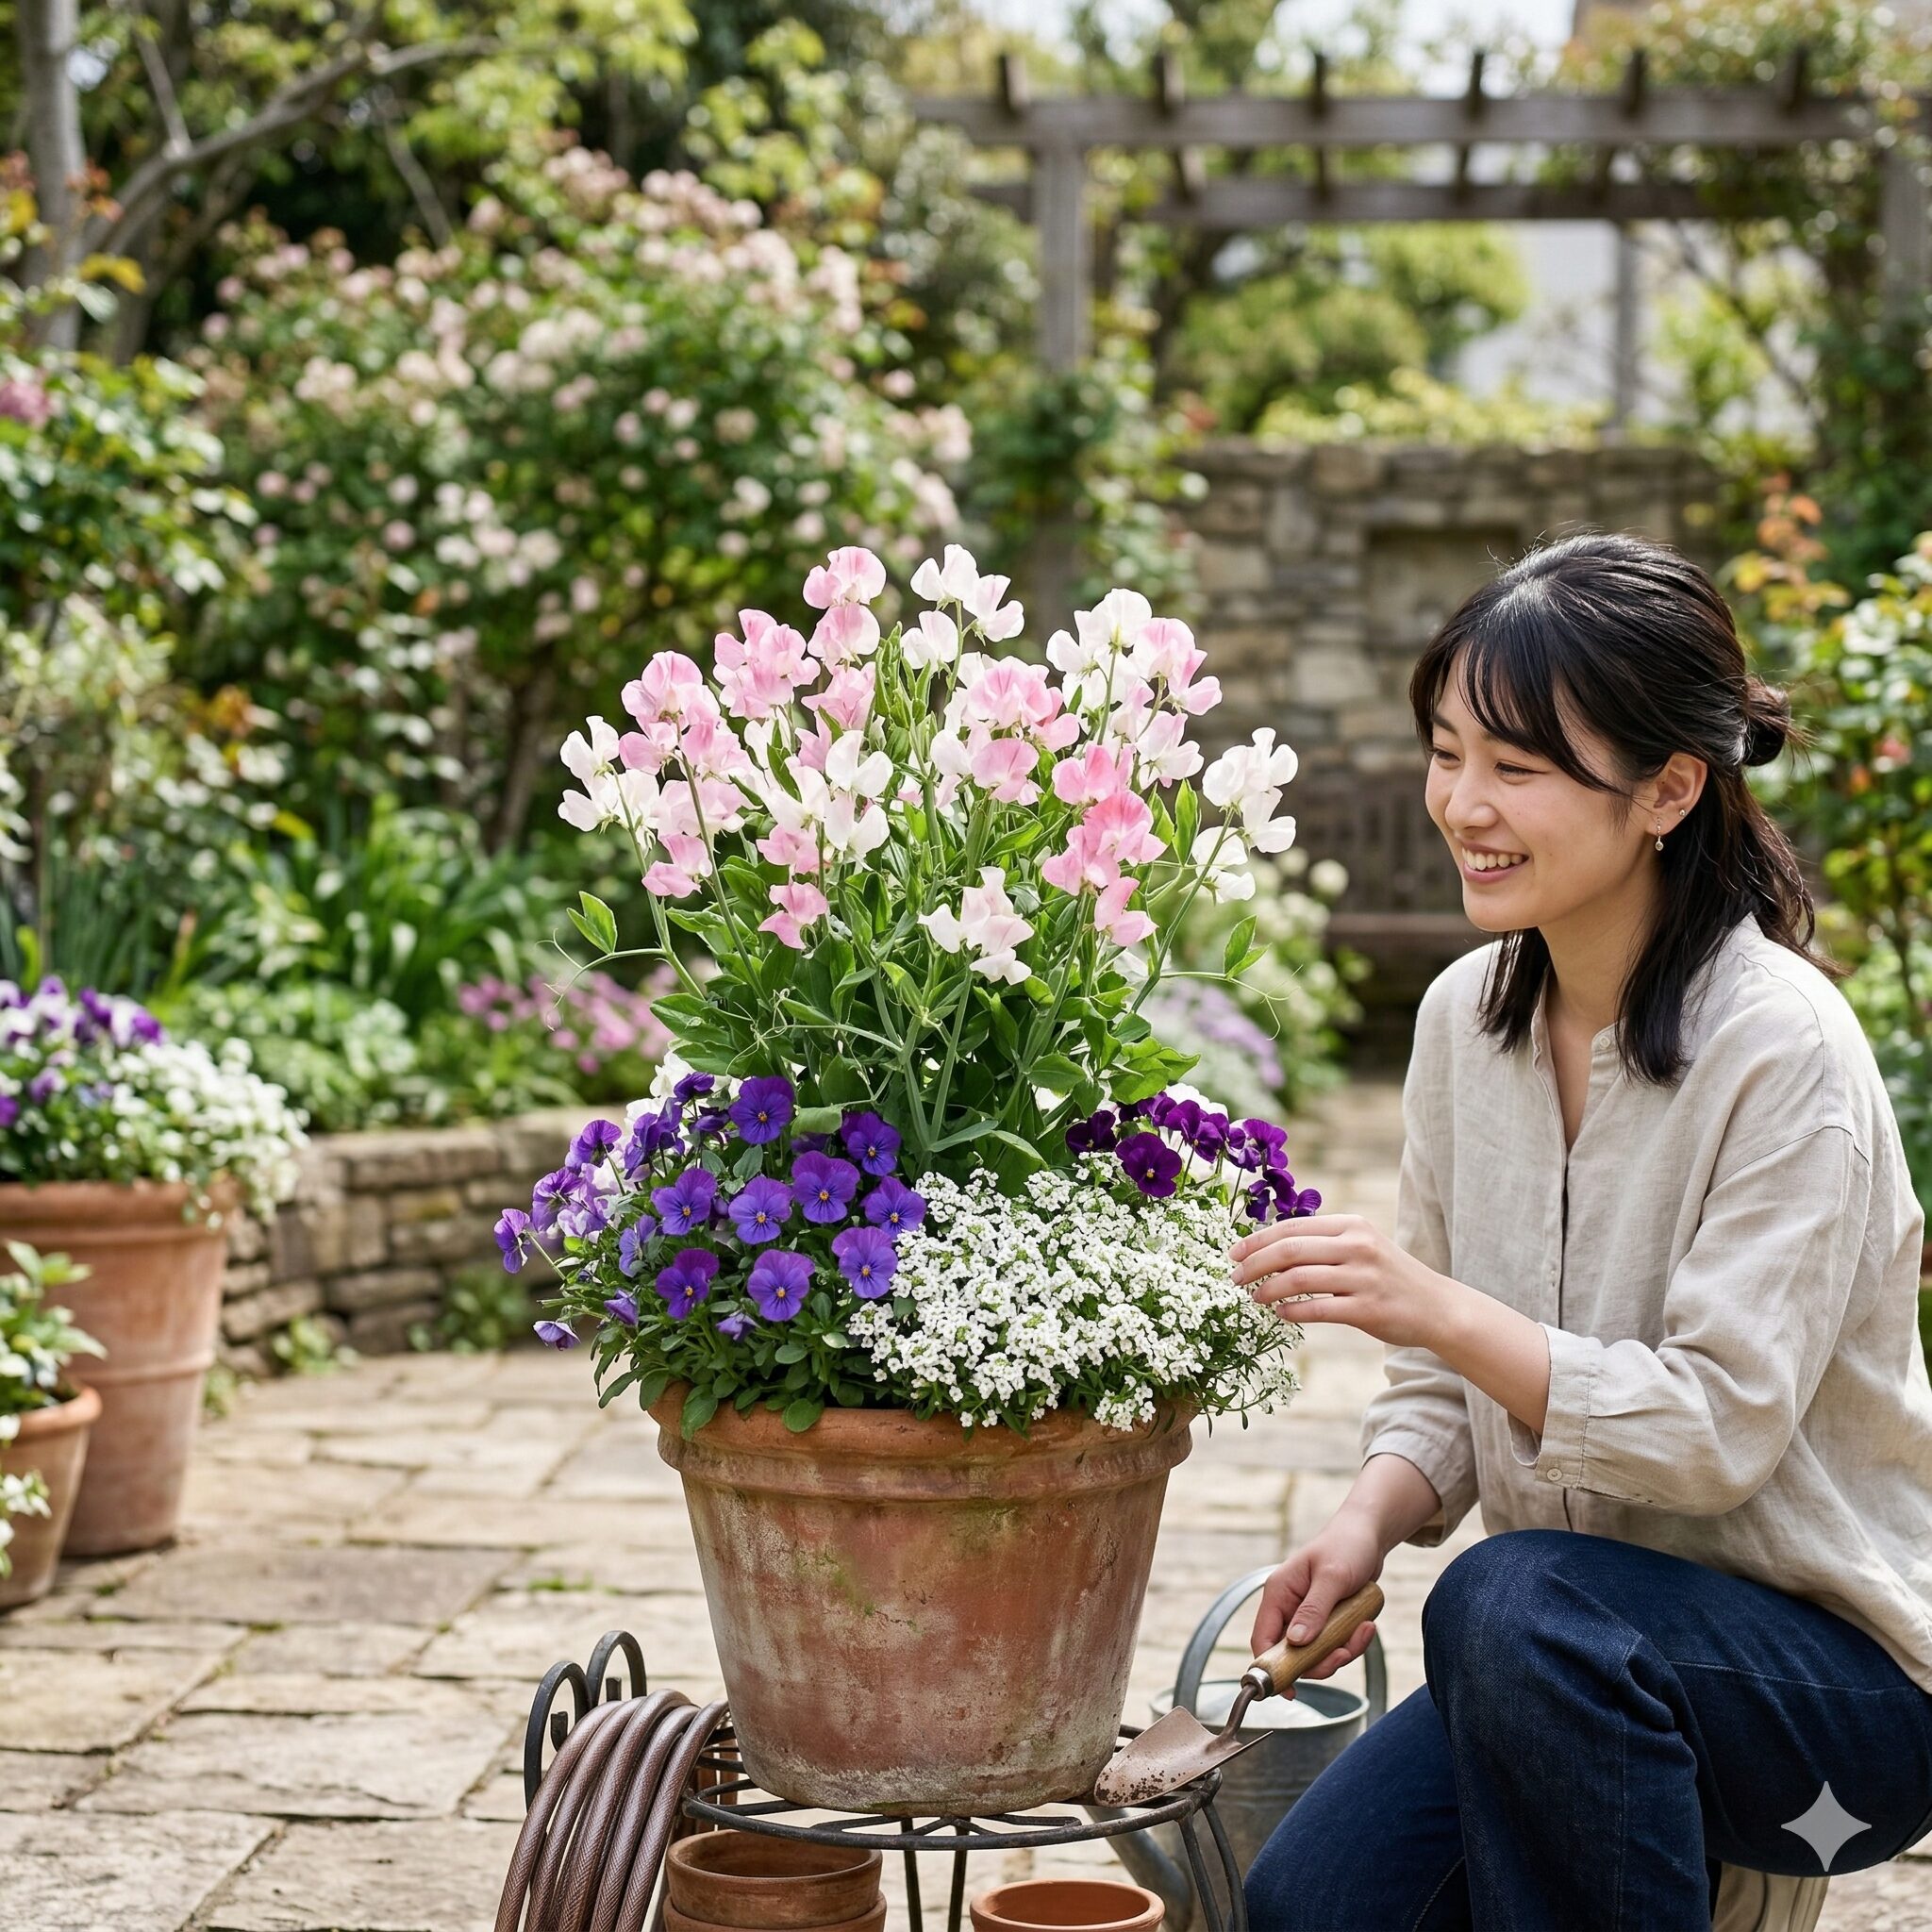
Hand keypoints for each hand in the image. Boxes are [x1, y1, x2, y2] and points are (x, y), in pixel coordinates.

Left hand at [1231, 1212, 1457, 1350]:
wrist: (1438, 1307)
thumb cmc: (1388, 1276)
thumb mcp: (1361, 1246)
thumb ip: (1323, 1243)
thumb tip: (1267, 1248)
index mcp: (1352, 1225)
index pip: (1292, 1227)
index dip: (1257, 1240)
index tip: (1234, 1253)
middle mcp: (1358, 1246)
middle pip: (1290, 1250)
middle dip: (1255, 1264)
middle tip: (1235, 1278)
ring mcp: (1364, 1278)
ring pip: (1300, 1279)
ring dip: (1269, 1289)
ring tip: (1255, 1298)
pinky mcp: (1369, 1309)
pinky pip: (1319, 1309)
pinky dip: (1293, 1312)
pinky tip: (1281, 1314)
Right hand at [1249, 1511, 1383, 1689]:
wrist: (1370, 1535)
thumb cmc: (1347, 1546)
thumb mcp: (1332, 1577)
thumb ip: (1313, 1610)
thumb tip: (1295, 1642)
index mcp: (1279, 1593)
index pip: (1263, 1638)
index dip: (1271, 1667)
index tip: (1290, 1690)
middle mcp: (1289, 1607)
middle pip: (1293, 1655)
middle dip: (1320, 1660)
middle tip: (1342, 1653)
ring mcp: (1309, 1616)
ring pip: (1317, 1654)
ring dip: (1342, 1650)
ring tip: (1364, 1629)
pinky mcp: (1328, 1621)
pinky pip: (1335, 1645)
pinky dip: (1352, 1642)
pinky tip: (1367, 1625)